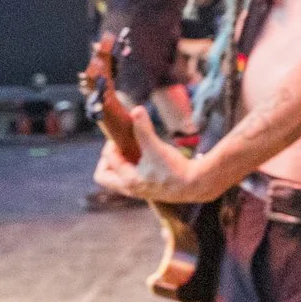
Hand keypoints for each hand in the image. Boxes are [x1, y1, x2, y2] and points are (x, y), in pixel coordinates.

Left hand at [92, 107, 208, 206]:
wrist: (196, 185)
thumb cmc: (176, 169)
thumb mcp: (157, 148)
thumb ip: (144, 130)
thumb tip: (136, 110)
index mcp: (128, 179)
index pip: (108, 159)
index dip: (111, 143)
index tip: (123, 135)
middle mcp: (130, 188)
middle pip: (104, 176)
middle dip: (107, 160)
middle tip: (119, 147)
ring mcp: (138, 191)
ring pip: (117, 179)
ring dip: (119, 164)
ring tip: (131, 151)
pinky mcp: (148, 190)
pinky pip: (130, 180)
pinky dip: (131, 169)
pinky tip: (145, 158)